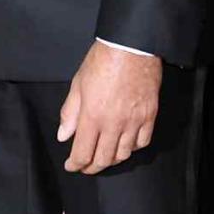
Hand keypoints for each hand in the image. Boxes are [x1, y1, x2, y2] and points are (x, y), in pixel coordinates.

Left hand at [57, 41, 161, 174]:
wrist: (131, 46)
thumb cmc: (102, 61)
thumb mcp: (78, 85)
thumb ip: (70, 113)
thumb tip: (63, 135)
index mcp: (93, 116)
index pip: (83, 153)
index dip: (76, 164)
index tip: (72, 166)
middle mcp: (114, 123)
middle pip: (104, 158)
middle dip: (92, 167)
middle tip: (85, 167)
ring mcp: (134, 121)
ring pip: (123, 154)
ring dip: (112, 160)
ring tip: (104, 158)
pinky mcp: (149, 115)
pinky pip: (142, 142)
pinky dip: (132, 148)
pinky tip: (125, 145)